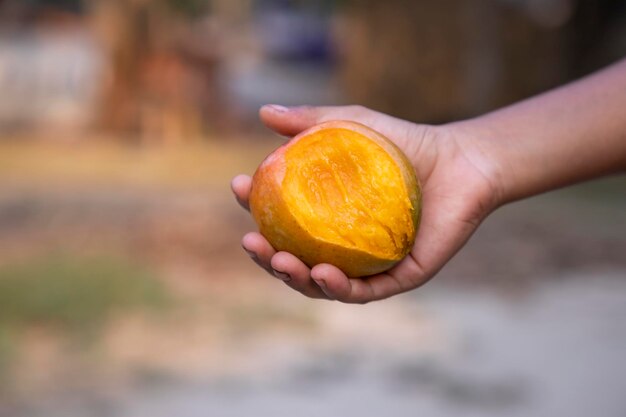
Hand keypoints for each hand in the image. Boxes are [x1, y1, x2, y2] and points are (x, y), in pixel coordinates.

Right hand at [232, 105, 501, 302]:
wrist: (460, 160)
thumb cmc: (404, 142)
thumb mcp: (350, 125)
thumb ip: (310, 120)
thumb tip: (261, 112)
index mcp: (327, 217)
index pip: (283, 220)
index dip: (254, 209)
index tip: (238, 187)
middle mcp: (343, 245)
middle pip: (296, 260)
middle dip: (267, 258)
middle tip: (252, 242)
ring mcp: (369, 264)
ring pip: (323, 283)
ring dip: (295, 279)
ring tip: (281, 261)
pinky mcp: (399, 276)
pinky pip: (365, 291)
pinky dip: (339, 287)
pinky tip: (322, 273)